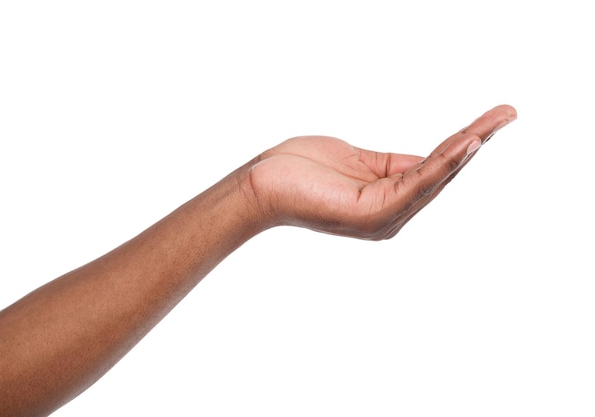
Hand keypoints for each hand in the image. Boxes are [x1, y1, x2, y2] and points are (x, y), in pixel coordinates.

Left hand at [247, 105, 516, 238]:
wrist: (263, 184)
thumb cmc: (302, 169)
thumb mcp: (359, 161)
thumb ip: (395, 164)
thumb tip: (431, 158)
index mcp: (388, 202)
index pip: (433, 169)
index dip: (462, 145)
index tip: (490, 121)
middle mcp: (391, 215)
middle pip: (441, 174)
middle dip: (474, 142)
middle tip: (506, 114)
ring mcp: (383, 218)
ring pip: (433, 178)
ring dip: (466, 149)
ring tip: (494, 124)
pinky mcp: (372, 215)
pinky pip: (414, 185)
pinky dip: (440, 166)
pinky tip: (462, 146)